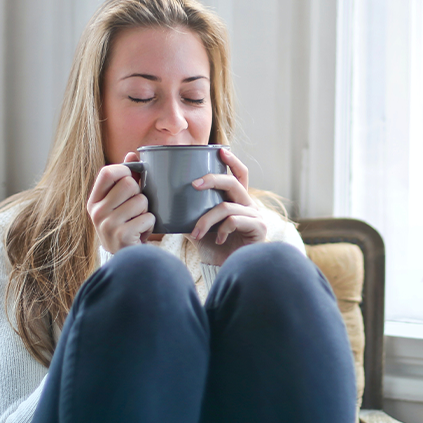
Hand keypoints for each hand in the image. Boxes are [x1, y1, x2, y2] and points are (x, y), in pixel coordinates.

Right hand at [87, 151, 154, 253]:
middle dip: (140, 194)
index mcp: (94, 201)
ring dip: (147, 210)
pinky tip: (141, 232)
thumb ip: (125, 178)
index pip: (108, 172)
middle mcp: (97, 212)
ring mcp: (108, 225)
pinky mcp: (122, 236)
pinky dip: (150, 224)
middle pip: (129, 184)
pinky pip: (148, 217)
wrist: (125, 259)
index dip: (124, 170)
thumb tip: (132, 154)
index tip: (131, 178)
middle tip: (137, 207)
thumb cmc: (125, 225)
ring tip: (139, 220)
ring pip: (141, 201)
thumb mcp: (119, 203)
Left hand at [188, 148, 266, 265]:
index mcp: (237, 201)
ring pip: (226, 206)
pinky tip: (217, 240)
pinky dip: (221, 229)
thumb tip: (164, 204)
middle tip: (193, 184)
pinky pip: (234, 220)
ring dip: (206, 219)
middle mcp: (249, 205)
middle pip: (232, 182)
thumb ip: (188, 215)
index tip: (220, 150)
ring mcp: (256, 216)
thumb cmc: (216, 249)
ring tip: (195, 233)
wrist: (229, 271)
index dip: (232, 161)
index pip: (239, 175)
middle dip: (212, 179)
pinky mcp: (258, 228)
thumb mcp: (198, 228)